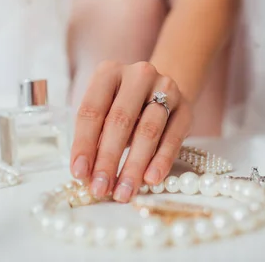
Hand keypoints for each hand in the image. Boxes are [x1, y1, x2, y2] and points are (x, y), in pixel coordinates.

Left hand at [70, 61, 191, 202]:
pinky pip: (173, 138)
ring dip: (134, 166)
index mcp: (108, 73)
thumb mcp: (104, 112)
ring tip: (123, 191)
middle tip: (100, 188)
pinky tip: (151, 179)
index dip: (83, 143)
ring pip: (148, 131)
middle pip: (120, 120)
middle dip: (108, 159)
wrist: (162, 90)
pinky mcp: (185, 108)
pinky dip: (161, 160)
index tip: (79, 173)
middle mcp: (138, 75)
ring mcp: (165, 89)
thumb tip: (86, 174)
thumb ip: (94, 138)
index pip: (92, 110)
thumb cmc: (124, 106)